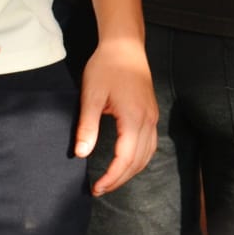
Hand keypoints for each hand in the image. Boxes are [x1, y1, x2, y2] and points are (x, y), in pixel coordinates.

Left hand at [76, 36, 157, 194]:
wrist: (125, 45)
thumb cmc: (106, 67)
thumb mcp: (91, 95)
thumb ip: (87, 126)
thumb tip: (81, 154)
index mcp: (133, 118)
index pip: (125, 158)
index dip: (111, 177)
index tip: (97, 188)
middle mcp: (148, 120)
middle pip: (138, 161)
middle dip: (120, 179)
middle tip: (100, 189)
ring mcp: (152, 116)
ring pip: (147, 155)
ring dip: (130, 171)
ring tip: (112, 180)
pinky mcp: (151, 113)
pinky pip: (150, 144)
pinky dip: (139, 159)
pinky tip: (127, 162)